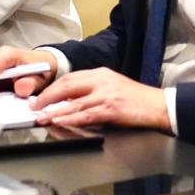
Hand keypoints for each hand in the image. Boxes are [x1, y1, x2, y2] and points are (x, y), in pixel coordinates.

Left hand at [31, 67, 169, 131]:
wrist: (159, 105)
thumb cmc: (137, 99)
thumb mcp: (112, 87)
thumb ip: (92, 90)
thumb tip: (69, 99)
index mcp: (100, 73)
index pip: (70, 77)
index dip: (52, 87)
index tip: (40, 95)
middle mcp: (101, 81)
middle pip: (67, 85)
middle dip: (48, 96)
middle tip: (34, 105)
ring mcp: (106, 94)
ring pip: (73, 101)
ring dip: (54, 110)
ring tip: (41, 117)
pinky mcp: (111, 108)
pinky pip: (85, 114)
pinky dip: (70, 118)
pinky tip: (60, 121)